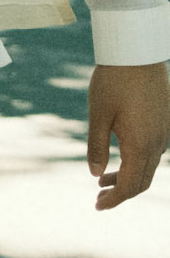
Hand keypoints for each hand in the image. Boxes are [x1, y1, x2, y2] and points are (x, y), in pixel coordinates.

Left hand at [87, 62, 169, 209]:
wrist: (137, 51)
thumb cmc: (113, 81)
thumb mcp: (98, 115)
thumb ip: (96, 147)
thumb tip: (94, 174)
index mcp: (141, 144)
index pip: (131, 185)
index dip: (114, 199)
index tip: (97, 206)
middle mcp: (158, 142)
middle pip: (143, 181)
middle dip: (121, 193)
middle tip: (98, 198)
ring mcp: (164, 132)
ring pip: (149, 166)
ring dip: (128, 176)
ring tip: (103, 179)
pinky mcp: (164, 122)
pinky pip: (153, 151)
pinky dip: (137, 161)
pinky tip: (120, 156)